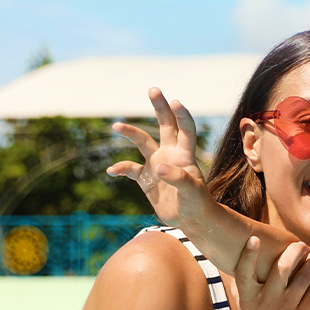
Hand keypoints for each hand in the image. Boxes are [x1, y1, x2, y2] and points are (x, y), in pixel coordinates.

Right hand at [108, 88, 213, 231]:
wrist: (191, 220)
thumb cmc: (198, 204)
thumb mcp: (192, 192)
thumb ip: (179, 179)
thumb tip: (160, 168)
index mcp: (185, 155)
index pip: (185, 130)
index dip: (181, 116)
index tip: (175, 102)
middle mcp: (170, 154)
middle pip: (165, 125)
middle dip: (160, 107)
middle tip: (153, 89)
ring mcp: (157, 164)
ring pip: (142, 142)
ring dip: (130, 133)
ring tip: (116, 126)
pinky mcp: (147, 178)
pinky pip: (130, 169)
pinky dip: (121, 168)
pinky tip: (112, 171)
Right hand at [230, 239, 309, 309]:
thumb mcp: (244, 303)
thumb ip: (242, 281)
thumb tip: (238, 254)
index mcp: (248, 297)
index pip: (244, 272)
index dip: (248, 255)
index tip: (254, 238)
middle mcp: (265, 302)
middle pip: (280, 270)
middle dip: (293, 252)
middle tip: (300, 244)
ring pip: (302, 280)